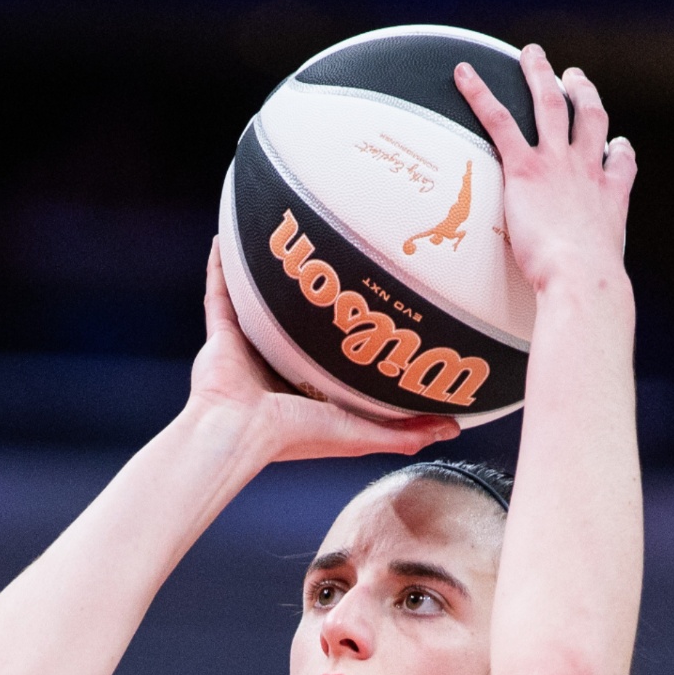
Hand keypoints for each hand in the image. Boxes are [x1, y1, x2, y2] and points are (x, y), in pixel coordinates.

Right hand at [186, 239, 458, 462]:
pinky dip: (221, 266)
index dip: (350, 336)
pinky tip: (228, 239)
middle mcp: (274, 366)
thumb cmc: (297, 435)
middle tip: (334, 268)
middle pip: (295, 325)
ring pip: (258, 303)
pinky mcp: (221, 333)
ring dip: (267, 278)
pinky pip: (220, 291)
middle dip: (310, 301)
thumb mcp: (364, 434)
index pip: (330, 358)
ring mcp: (246, 347)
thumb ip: (407, 432)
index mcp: (305, 390)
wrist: (242, 429)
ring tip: (282, 246)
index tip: (374, 312)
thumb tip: (453, 429)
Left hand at [454, 47, 634, 293]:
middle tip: (573, 77)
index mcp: (609, 197)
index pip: (619, 162)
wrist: (584, 279)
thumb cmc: (590, 286)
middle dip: (582, 92)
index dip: (617, 149)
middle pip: (589, 117)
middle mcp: (588, 171)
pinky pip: (500, 120)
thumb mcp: (602, 274)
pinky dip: (480, 93)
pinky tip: (465, 75)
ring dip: (540, 75)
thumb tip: (593, 303)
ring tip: (532, 56)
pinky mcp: (525, 168)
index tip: (615, 144)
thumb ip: (594, 272)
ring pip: (550, 104)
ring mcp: (558, 164)